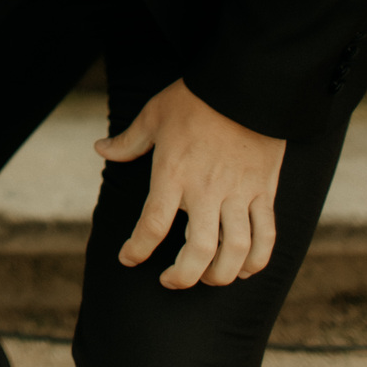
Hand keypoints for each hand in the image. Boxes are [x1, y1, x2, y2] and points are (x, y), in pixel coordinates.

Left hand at [98, 79, 285, 289]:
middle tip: (171, 281)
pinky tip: (245, 269)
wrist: (245, 86)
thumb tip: (100, 149)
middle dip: (184, 277)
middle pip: (198, 252)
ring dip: (221, 275)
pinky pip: (265, 236)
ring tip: (208, 278)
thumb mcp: (153, 115)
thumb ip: (128, 141)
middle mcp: (206, 190)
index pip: (152, 224)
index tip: (128, 258)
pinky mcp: (263, 192)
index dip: (138, 249)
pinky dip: (258, 260)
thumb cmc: (195, 99)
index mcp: (174, 173)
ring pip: (235, 252)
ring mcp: (238, 194)